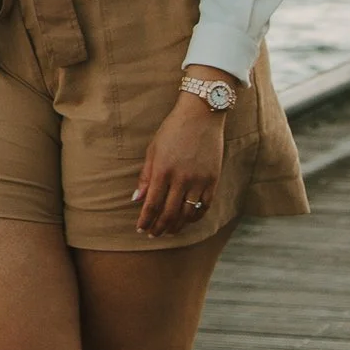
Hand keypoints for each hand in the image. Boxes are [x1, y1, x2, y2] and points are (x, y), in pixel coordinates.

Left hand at [133, 90, 227, 239]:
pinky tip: (187, 220)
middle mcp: (181, 179)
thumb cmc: (173, 130)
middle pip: (169, 213)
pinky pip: (204, 206)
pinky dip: (195, 217)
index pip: (152, 204)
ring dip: (176, 226)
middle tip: (153, 234)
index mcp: (163, 170)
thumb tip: (137, 199)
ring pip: (187, 214)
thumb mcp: (153, 149)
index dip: (145, 220)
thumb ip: (146, 176)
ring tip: (169, 231)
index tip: (140, 229)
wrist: (202, 115)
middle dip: (159, 227)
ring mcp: (199, 180)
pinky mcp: (213, 180)